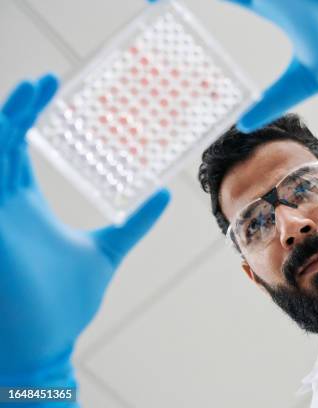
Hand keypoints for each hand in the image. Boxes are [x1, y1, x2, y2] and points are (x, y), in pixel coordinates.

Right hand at [0, 75, 169, 385]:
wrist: (44, 345)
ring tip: (28, 93)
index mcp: (23, 204)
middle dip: (17, 109)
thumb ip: (133, 223)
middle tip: (43, 81)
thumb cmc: (65, 302)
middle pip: (1, 143)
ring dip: (2, 126)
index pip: (17, 147)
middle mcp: (3, 205)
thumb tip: (166, 196)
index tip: (51, 86)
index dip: (27, 115)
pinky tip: (3, 140)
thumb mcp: (107, 251)